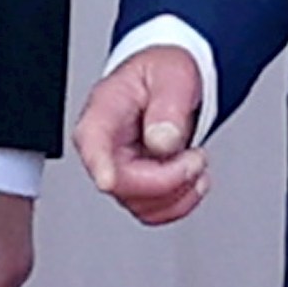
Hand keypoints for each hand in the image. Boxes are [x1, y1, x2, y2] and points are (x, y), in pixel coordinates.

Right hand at [73, 45, 208, 224]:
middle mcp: (104, 148)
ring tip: (195, 160)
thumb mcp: (172, 74)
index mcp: (103, 113)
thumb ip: (168, 105)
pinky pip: (155, 212)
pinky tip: (192, 178)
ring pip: (141, 205)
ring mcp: (119, 171)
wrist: (169, 83)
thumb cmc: (162, 74)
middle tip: (195, 155)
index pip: (92, 142)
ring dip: (179, 190)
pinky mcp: (136, 188)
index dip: (99, 164)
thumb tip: (162, 141)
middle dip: (169, 177)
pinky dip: (182, 202)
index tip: (107, 180)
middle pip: (122, 184)